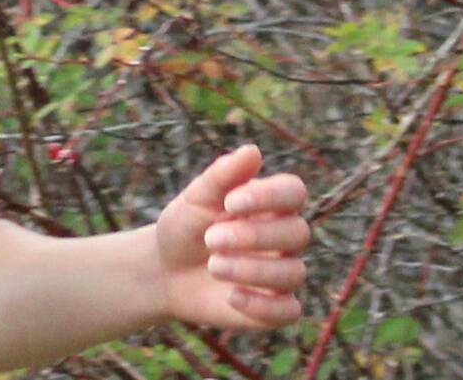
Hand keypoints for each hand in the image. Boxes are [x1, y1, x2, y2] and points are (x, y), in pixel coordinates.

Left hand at [153, 143, 308, 330]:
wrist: (164, 270)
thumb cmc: (185, 227)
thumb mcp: (196, 198)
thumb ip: (223, 175)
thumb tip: (252, 150)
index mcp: (270, 204)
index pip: (294, 191)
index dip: (270, 196)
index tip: (231, 202)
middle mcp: (283, 238)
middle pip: (298, 233)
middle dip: (254, 236)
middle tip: (211, 238)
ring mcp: (281, 273)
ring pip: (294, 273)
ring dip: (252, 270)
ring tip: (213, 265)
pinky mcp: (274, 308)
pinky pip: (289, 311)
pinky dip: (262, 305)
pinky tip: (231, 295)